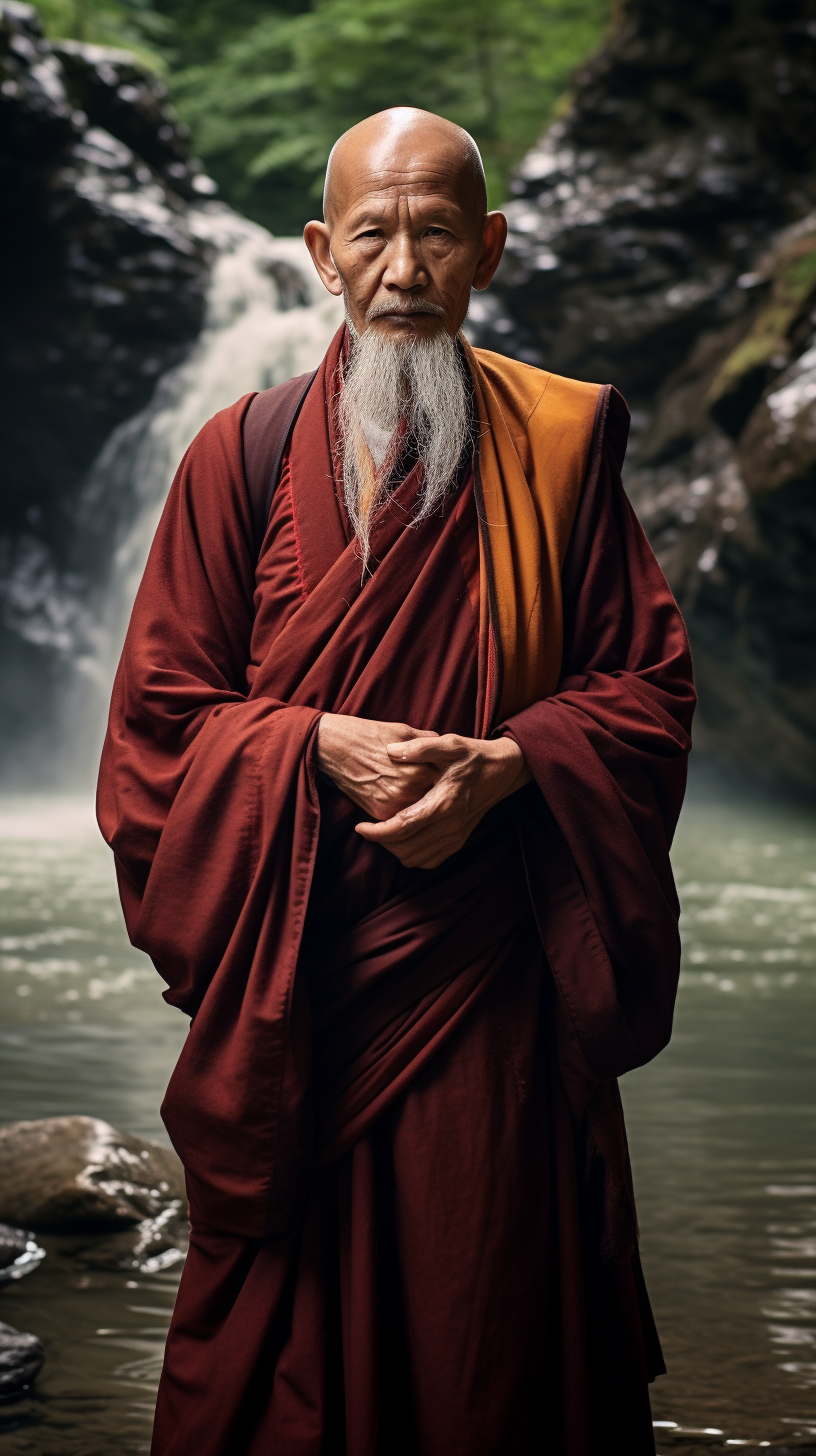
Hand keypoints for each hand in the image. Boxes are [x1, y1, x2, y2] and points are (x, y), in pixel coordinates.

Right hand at [316, 713, 439, 821]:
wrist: (332, 747)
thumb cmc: (367, 734)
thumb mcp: (402, 730)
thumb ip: (426, 741)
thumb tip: (442, 746)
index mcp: (417, 771)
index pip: (445, 779)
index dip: (445, 773)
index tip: (446, 769)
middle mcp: (406, 792)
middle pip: (434, 797)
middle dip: (436, 790)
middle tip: (439, 783)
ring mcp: (391, 806)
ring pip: (418, 809)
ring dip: (421, 802)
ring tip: (417, 788)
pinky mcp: (378, 814)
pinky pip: (400, 816)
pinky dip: (404, 808)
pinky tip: (401, 795)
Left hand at [354, 734, 531, 869]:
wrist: (503, 771)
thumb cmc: (473, 755)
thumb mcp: (449, 743)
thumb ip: (420, 747)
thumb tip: (391, 751)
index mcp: (444, 803)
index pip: (403, 828)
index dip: (377, 832)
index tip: (360, 827)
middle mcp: (450, 826)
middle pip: (405, 849)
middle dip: (382, 841)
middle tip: (369, 826)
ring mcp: (456, 837)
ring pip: (416, 859)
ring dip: (395, 849)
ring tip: (384, 831)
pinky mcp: (459, 842)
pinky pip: (429, 861)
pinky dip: (412, 855)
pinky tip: (405, 839)